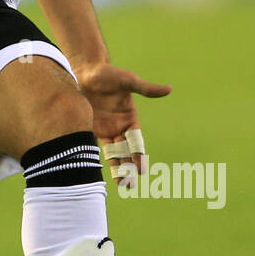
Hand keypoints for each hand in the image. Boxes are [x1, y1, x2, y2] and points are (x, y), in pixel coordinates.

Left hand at [72, 61, 170, 183]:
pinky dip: (99, 158)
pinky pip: (95, 146)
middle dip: (129, 168)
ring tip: (120, 184)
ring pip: (113, 153)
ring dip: (117, 168)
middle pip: (125, 151)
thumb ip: (146, 89)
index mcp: (130, 118)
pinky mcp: (92, 128)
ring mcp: (106, 128)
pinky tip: (99, 172)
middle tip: (130, 185)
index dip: (138, 156)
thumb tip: (169, 88)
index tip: (141, 170)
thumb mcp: (129, 81)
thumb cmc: (109, 74)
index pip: (136, 142)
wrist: (86, 70)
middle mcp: (119, 126)